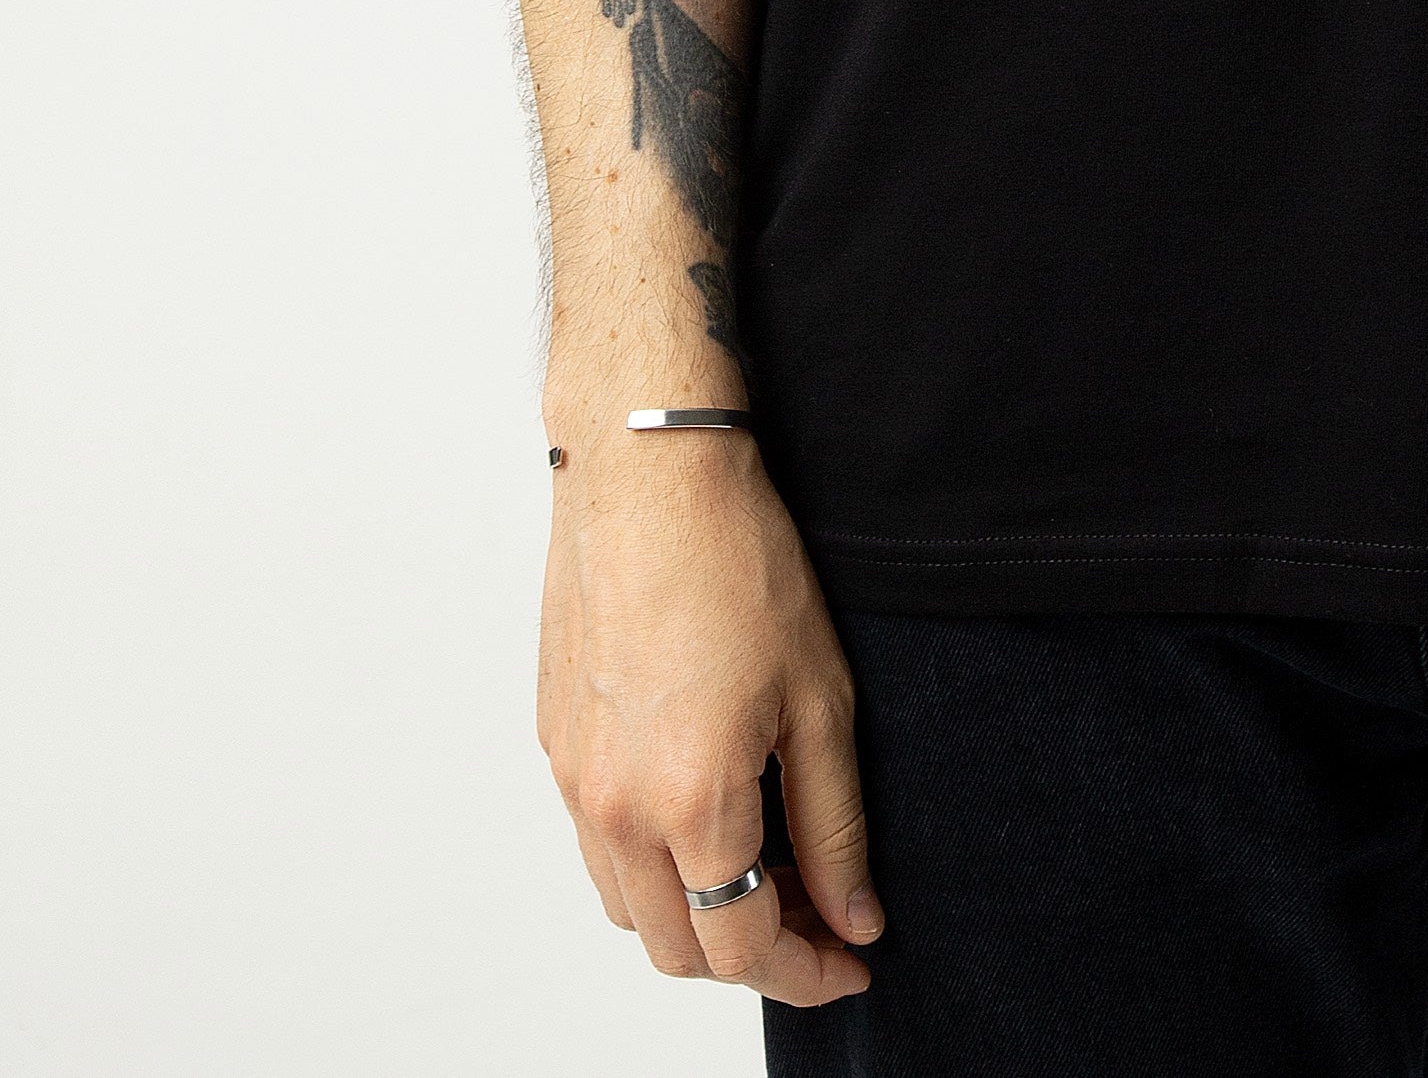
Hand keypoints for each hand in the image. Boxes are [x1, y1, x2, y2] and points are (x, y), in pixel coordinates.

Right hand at [539, 427, 880, 1003]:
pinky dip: (652, 861)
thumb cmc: (738, 561)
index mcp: (689, 803)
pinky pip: (598, 846)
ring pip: (631, 907)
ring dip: (697, 912)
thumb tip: (855, 918)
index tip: (851, 963)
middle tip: (821, 911)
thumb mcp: (820, 696)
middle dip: (755, 952)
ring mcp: (573, 780)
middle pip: (680, 948)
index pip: (742, 950)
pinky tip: (707, 806)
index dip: (806, 974)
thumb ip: (835, 826)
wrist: (647, 471)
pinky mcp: (553, 744)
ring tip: (768, 860)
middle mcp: (614, 810)